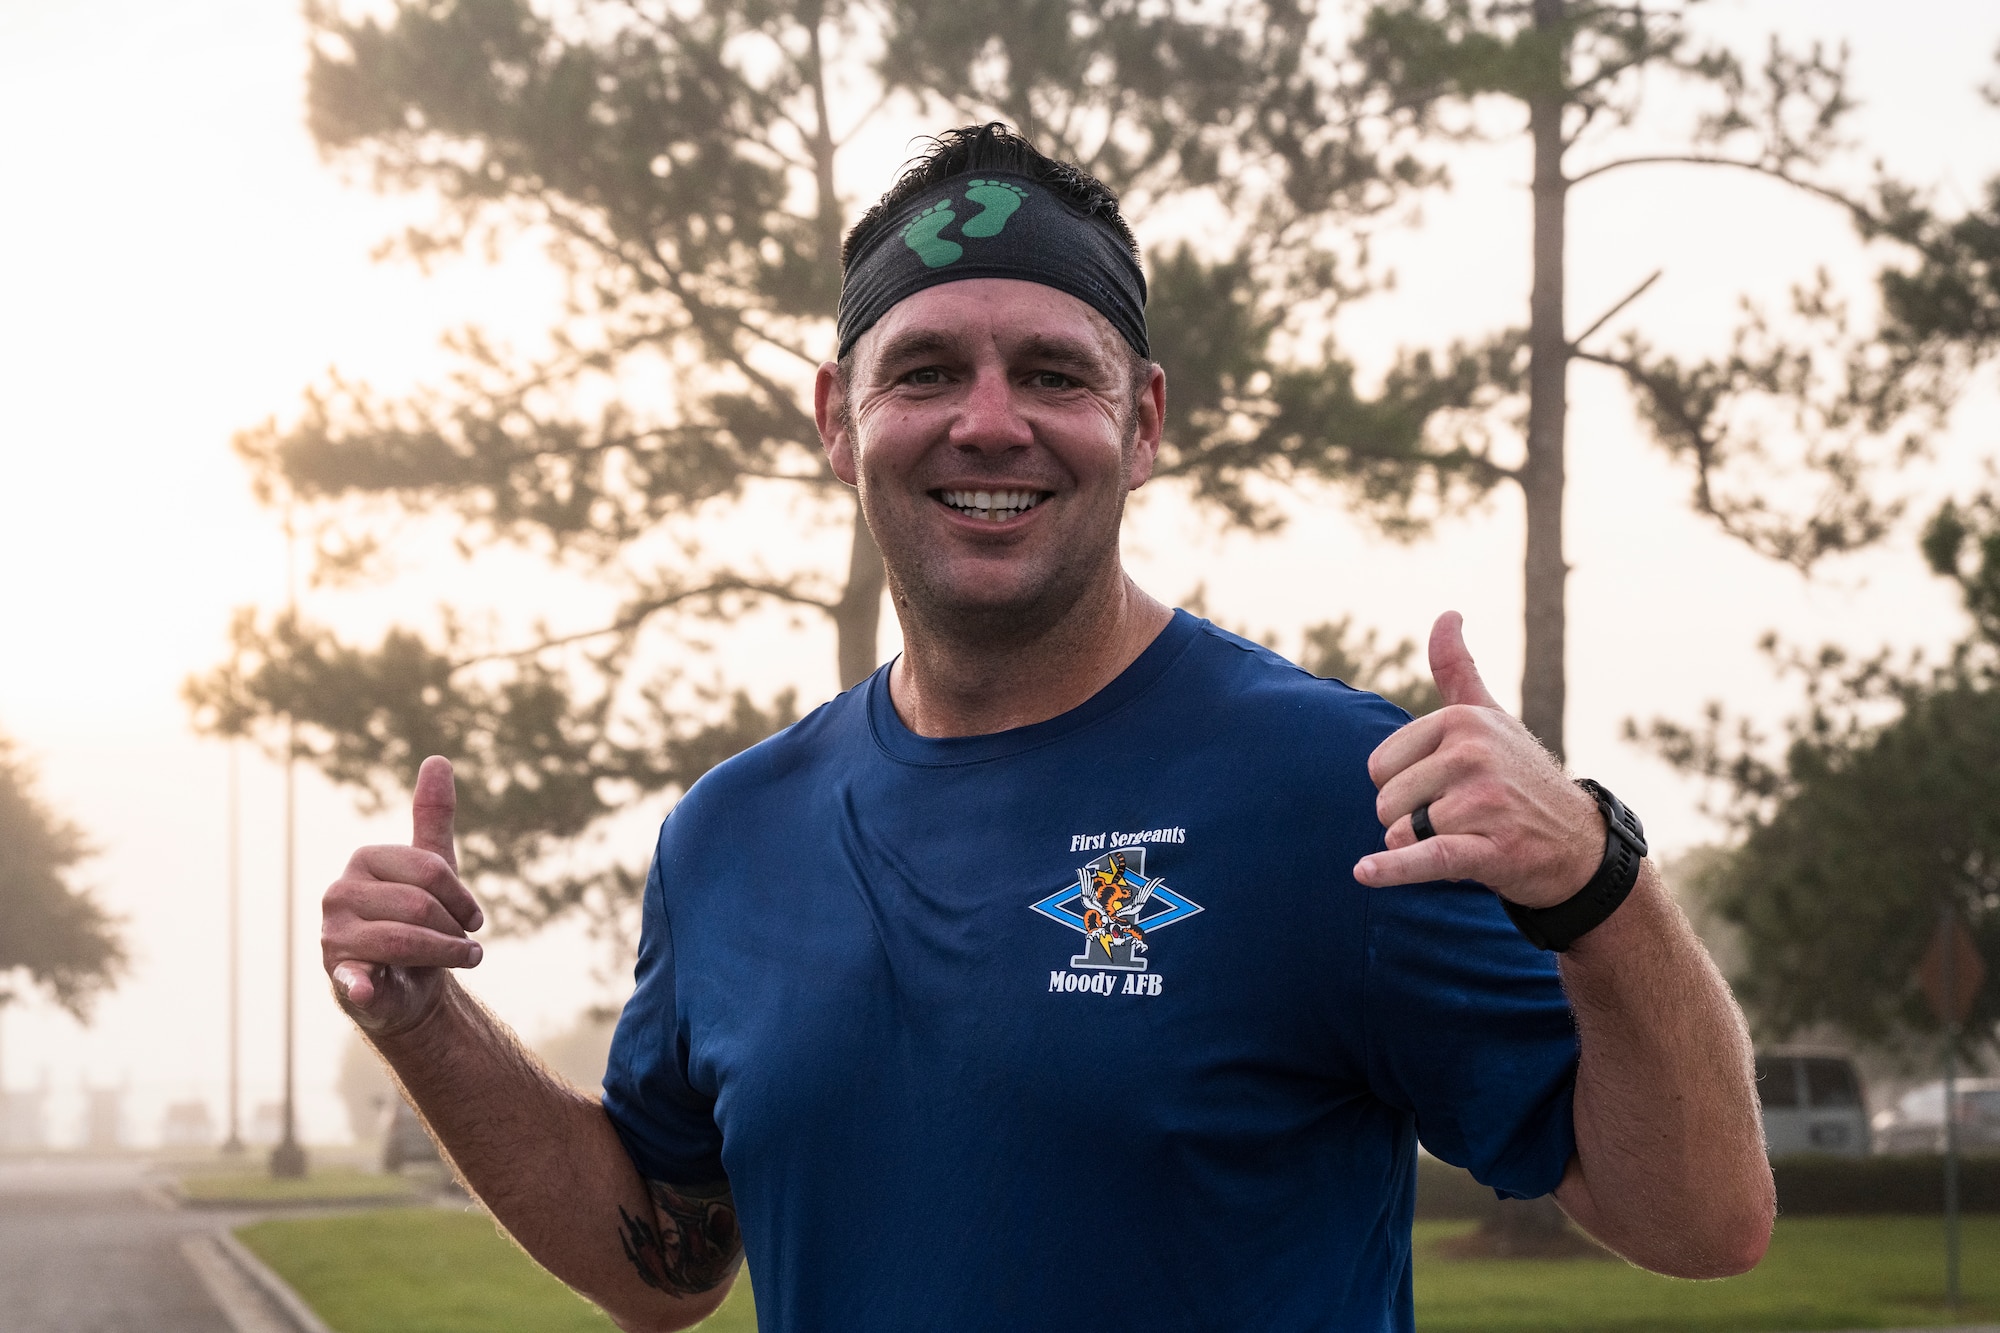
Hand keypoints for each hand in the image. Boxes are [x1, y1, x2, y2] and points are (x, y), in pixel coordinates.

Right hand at [322, 755, 484, 1035]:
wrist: (407, 983)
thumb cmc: (418, 920)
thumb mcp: (431, 868)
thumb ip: (432, 817)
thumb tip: (438, 759)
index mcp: (364, 860)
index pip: (430, 869)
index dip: (462, 897)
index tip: (473, 917)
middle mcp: (339, 893)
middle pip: (421, 905)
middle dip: (455, 928)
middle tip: (466, 943)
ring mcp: (334, 936)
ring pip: (406, 940)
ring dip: (448, 955)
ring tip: (465, 959)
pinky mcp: (340, 976)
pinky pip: (351, 977)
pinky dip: (360, 984)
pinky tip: (367, 987)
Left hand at [1353, 612, 1603, 906]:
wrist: (1580, 845)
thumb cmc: (1520, 777)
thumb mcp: (1490, 717)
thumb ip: (1458, 670)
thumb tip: (1447, 614)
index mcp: (1462, 720)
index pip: (1380, 766)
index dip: (1401, 788)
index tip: (1441, 789)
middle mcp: (1472, 754)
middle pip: (1386, 801)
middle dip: (1409, 820)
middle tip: (1457, 820)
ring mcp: (1484, 800)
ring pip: (1403, 832)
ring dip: (1422, 848)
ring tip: (1467, 838)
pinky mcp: (1492, 847)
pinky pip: (1426, 857)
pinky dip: (1394, 869)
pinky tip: (1366, 872)